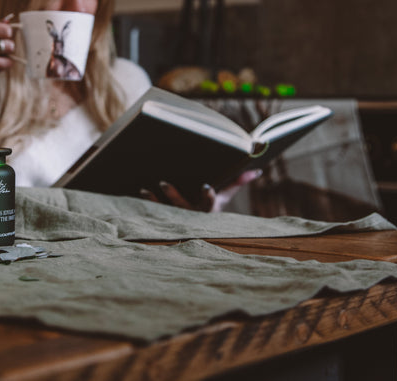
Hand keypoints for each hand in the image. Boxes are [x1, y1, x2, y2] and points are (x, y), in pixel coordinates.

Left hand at [139, 169, 262, 211]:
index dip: (208, 196)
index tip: (206, 186)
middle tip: (164, 183)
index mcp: (207, 209)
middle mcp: (190, 213)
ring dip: (154, 200)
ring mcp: (175, 216)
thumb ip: (238, 182)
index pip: (209, 203)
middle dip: (173, 195)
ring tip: (144, 189)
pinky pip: (152, 210)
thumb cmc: (210, 205)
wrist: (195, 226)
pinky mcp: (162, 216)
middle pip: (181, 206)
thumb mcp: (225, 196)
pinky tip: (139, 192)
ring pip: (163, 209)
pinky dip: (145, 202)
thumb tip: (257, 170)